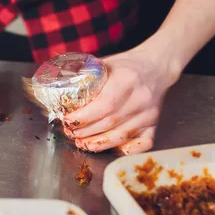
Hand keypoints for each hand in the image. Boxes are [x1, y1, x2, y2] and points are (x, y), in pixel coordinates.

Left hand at [62, 46, 179, 154]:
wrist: (157, 66)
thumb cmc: (127, 65)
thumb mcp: (106, 64)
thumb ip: (85, 76)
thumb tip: (58, 89)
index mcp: (126, 79)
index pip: (104, 104)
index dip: (83, 117)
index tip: (67, 121)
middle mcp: (140, 98)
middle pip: (109, 123)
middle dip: (85, 132)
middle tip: (70, 133)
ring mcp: (149, 113)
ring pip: (121, 136)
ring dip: (98, 143)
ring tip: (83, 143)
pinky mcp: (155, 123)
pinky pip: (143, 144)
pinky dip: (126, 150)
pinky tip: (111, 149)